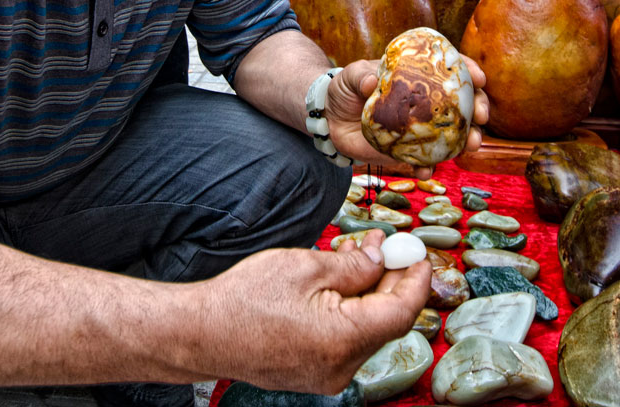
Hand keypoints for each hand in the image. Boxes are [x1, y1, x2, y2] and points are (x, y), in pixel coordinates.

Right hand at [193, 232, 429, 393]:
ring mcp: (327, 374)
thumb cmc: (244, 299)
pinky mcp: (313, 372)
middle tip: (387, 244)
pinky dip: (349, 308)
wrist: (200, 333)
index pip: (402, 311)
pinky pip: (345, 338)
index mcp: (343, 340)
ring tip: (357, 253)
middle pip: (385, 320)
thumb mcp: (305, 267)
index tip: (419, 252)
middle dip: (390, 279)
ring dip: (368, 291)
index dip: (415, 279)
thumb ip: (353, 265)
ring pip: (365, 328)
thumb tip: (382, 257)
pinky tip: (339, 280)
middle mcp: (341, 366)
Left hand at [325, 56, 489, 178]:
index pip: (450, 69)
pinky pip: (426, 160)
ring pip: (453, 134)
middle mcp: (425, 101)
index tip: (479, 78)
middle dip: (479, 108)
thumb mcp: (349, 76)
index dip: (469, 71)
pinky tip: (426, 170)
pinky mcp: (408, 150)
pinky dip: (429, 166)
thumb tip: (373, 82)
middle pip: (463, 103)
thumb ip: (360, 77)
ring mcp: (420, 127)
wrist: (330, 120)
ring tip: (470, 145)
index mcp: (416, 75)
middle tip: (481, 116)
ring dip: (466, 140)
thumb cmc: (345, 89)